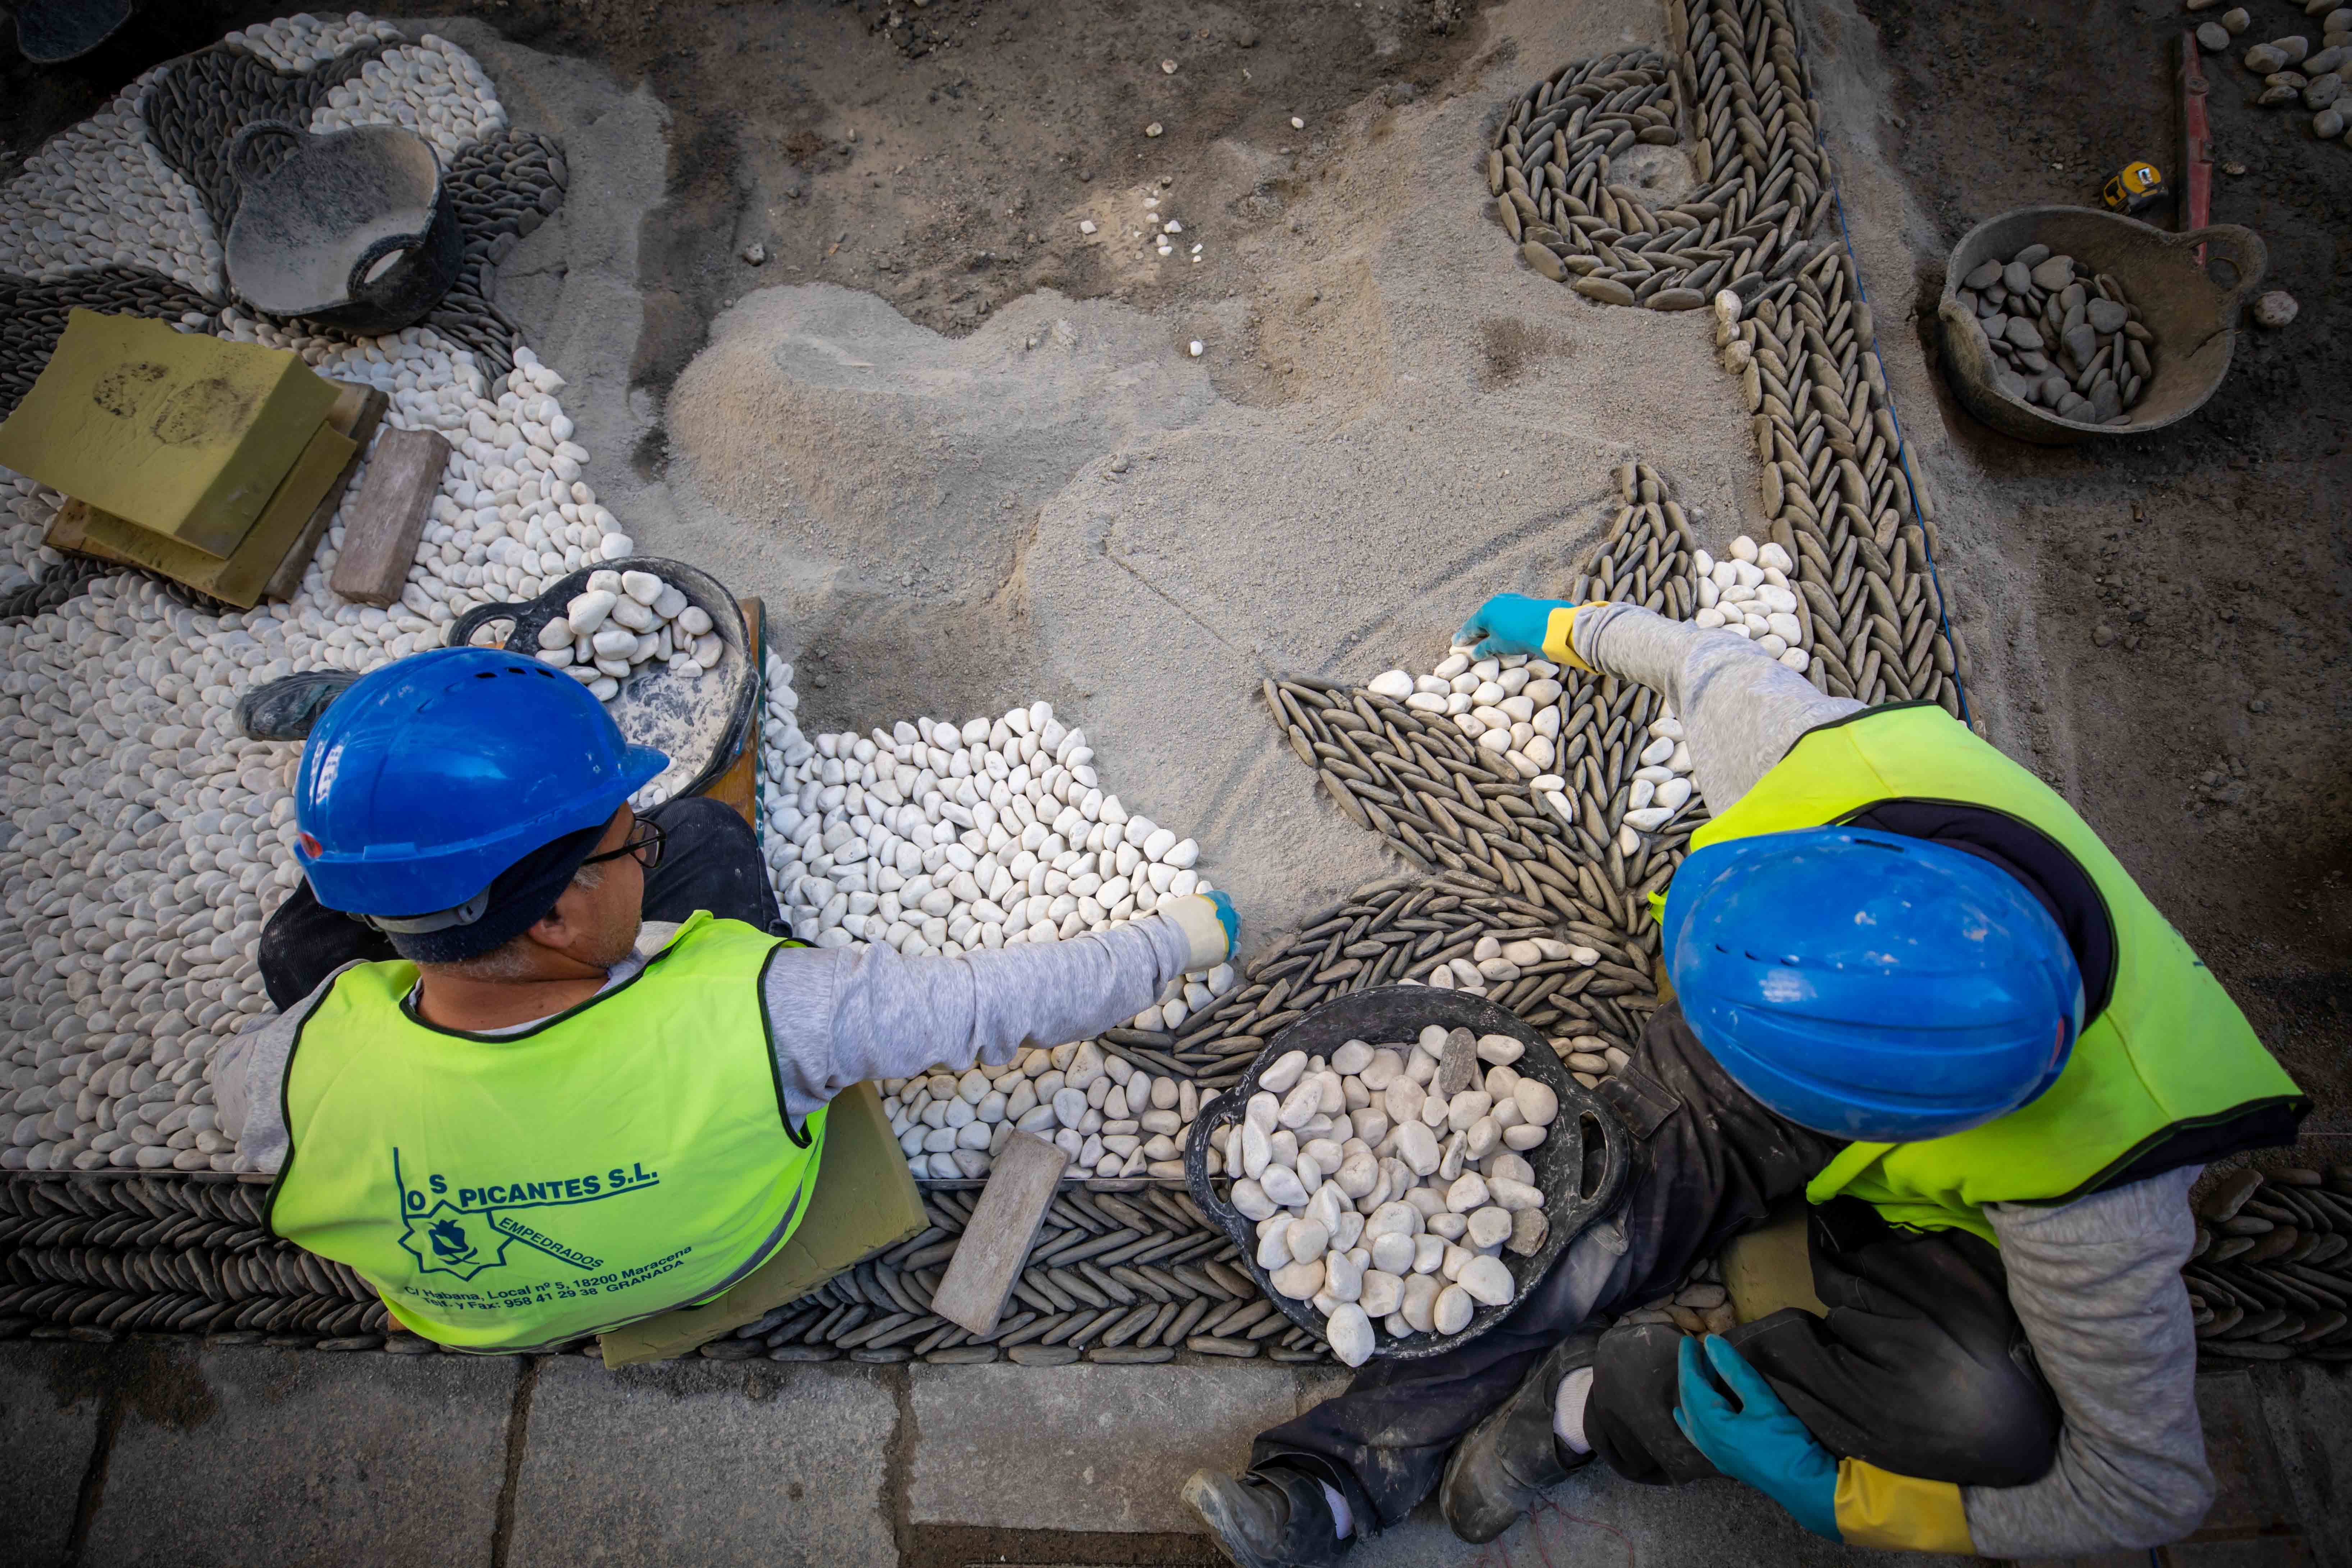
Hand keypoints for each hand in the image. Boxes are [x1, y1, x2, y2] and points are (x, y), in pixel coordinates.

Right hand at [1165, 889, 1240, 970]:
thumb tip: (1195, 908)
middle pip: (1233, 916)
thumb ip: (1195, 904)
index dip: (1221, 906)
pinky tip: (1223, 950)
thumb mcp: (1183, 904)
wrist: (1168, 939)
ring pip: (1235, 932)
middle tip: (1218, 927)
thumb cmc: (1170, 921)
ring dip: (1229, 934)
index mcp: (1215, 900)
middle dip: (1228, 921)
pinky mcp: (1226, 949)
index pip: (1225, 899)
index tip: (1217, 911)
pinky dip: (1231, 948)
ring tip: (1218, 939)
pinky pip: (1234, 948)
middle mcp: (1225, 914)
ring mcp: (1228, 932)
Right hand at [1455, 595, 1598, 670]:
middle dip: (1476, 630)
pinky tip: (1506, 629)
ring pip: (1496, 615)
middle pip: (1482, 619)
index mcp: (1486, 611)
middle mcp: (1496, 602)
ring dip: (1491, 626)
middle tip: (1470, 639)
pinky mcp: (1524, 602)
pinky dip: (1503, 622)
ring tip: (1488, 636)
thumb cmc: (1519, 635)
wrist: (1549, 626)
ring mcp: (1511, 600)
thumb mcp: (1498, 645)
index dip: (1463, 637)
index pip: (1469, 627)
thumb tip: (1475, 653)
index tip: (1456, 643)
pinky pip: (1508, 613)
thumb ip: (1484, 648)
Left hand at [1673, 1335, 1840, 1540]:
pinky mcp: (1726, 1462)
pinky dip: (1689, 1419)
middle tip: (1690, 1350)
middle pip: (1689, 1401)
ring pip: (1692, 1418)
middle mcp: (1707, 1442)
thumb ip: (1735, 1372)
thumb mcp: (1763, 1402)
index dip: (1689, 1362)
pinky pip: (1697, 1436)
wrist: (1806, 1486)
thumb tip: (1711, 1343)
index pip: (1692, 1386)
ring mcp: (1716, 1455)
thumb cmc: (1786, 1442)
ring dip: (1690, 1394)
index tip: (1689, 1340)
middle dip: (1689, 1374)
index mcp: (1712, 1426)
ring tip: (1692, 1374)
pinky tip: (1684, 1416)